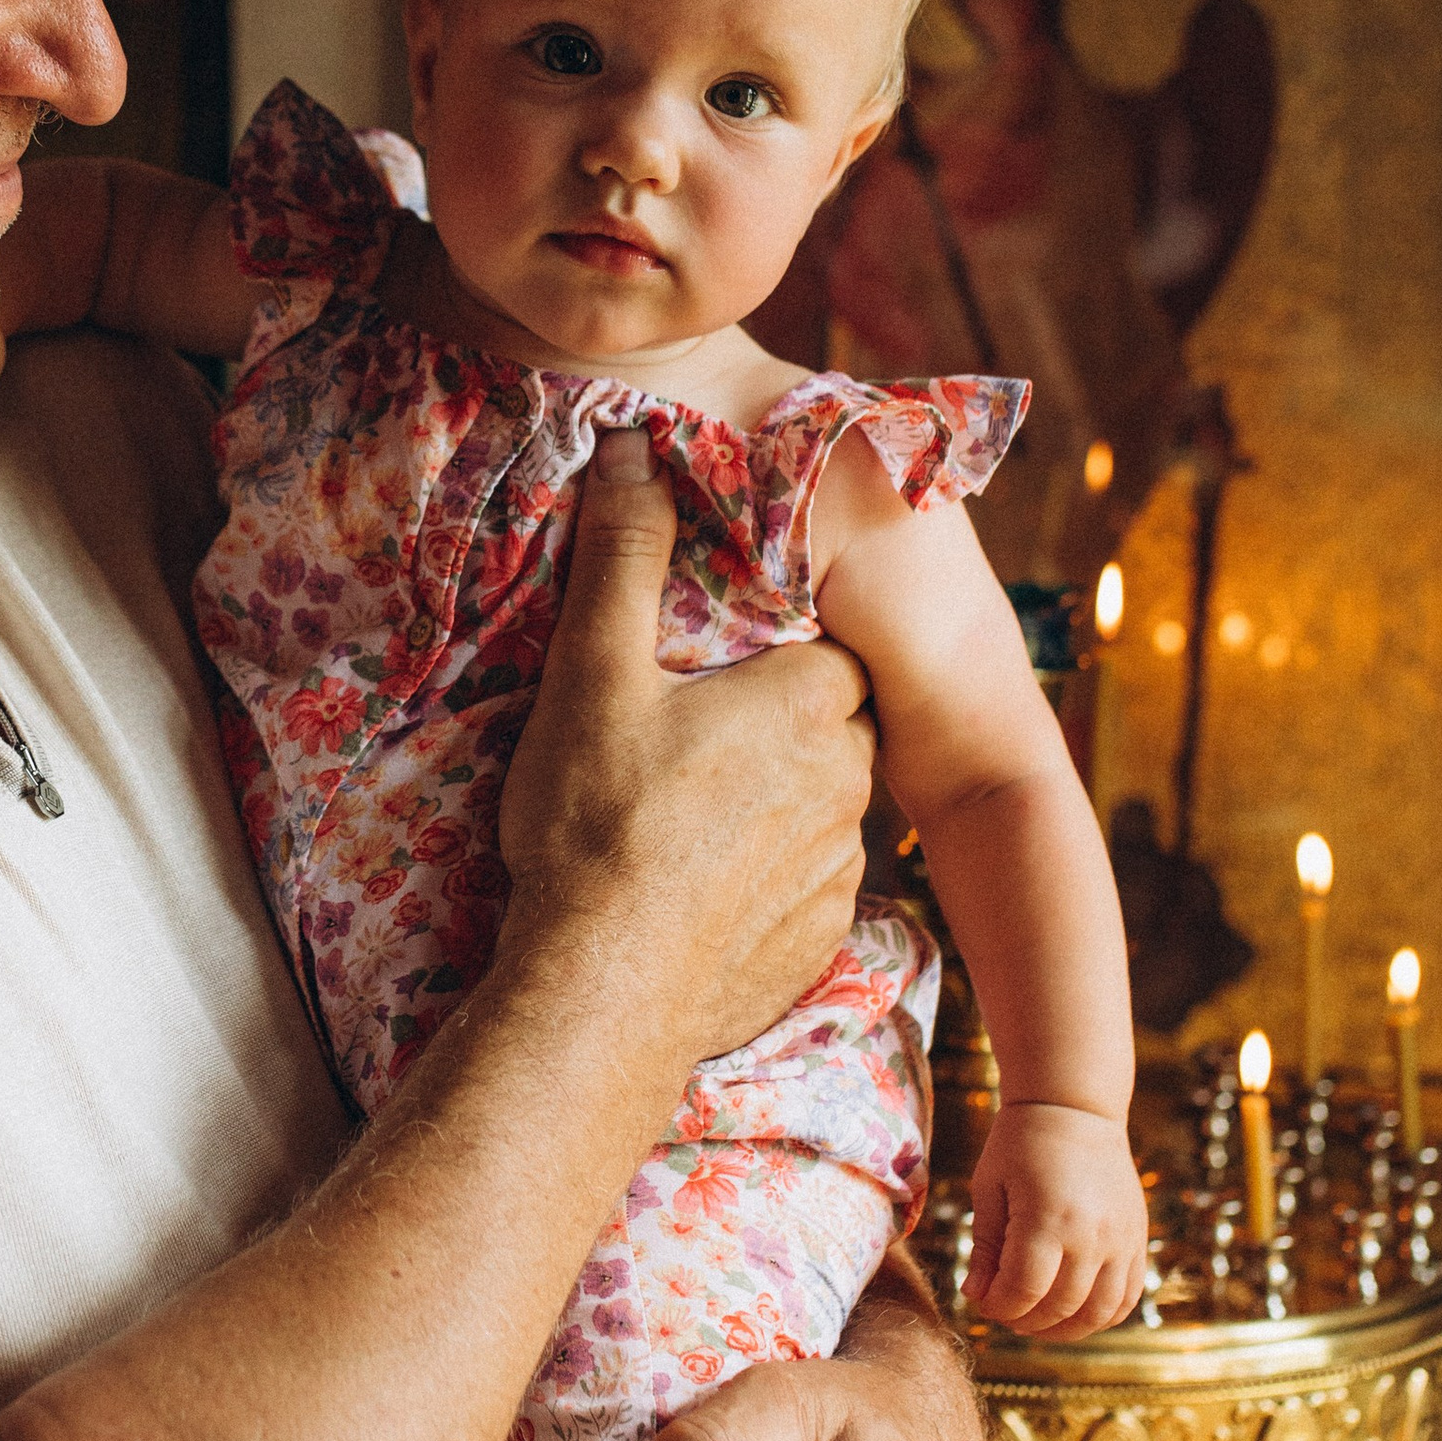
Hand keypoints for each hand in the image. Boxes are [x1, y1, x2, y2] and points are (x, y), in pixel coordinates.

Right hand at [497, 432, 876, 1074]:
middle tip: (691, 739)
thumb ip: (621, 558)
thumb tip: (631, 447)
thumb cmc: (597, 823)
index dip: (778, 654)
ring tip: (684, 820)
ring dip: (773, 806)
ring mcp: (840, 873)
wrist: (603, 993)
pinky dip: (763, 884)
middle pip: (830, 728)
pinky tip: (696, 892)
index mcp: (809, 703)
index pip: (829, 650)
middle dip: (778, 726)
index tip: (720, 670)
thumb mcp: (591, 675)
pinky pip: (804, 890)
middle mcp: (849, 784)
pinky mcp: (817, 943)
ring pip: (823, 810)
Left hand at [965, 1103, 1145, 1335]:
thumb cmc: (1020, 1144)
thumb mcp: (990, 1189)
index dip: (999, 1306)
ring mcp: (1121, 1240)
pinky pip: (1126, 1298)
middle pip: (1061, 1306)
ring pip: (1099, 1313)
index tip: (983, 1300)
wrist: (1075, 1109)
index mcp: (1048, 1217)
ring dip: (1064, 1329)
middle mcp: (1092, 1234)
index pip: (1024, 1289)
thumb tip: (977, 1296)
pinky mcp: (1136, 1240)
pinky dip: (1100, 1317)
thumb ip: (985, 1247)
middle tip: (1004, 1311)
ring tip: (1035, 1320)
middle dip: (1024, 1319)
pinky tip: (1072, 1313)